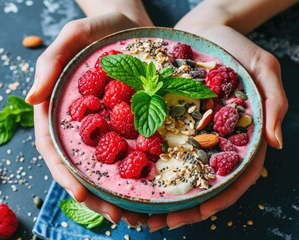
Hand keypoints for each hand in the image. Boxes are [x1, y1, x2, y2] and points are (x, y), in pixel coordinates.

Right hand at [26, 12, 148, 225]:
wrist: (128, 23)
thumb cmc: (98, 27)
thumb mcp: (74, 36)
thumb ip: (50, 62)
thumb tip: (30, 97)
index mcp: (60, 108)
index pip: (55, 148)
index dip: (66, 173)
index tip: (82, 194)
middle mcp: (81, 122)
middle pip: (81, 165)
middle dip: (95, 194)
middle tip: (117, 217)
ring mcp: (105, 124)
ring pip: (106, 165)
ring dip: (116, 192)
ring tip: (135, 215)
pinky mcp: (127, 121)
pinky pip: (130, 150)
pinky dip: (137, 172)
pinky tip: (151, 187)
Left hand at [147, 23, 287, 230]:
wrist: (203, 28)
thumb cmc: (235, 47)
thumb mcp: (262, 68)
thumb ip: (273, 102)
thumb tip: (275, 144)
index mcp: (238, 136)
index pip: (233, 177)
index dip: (216, 199)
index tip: (194, 215)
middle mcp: (211, 139)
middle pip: (201, 183)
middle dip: (182, 207)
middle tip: (157, 223)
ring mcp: (189, 132)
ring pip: (177, 171)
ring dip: (161, 195)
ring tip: (140, 213)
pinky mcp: (169, 120)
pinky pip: (159, 146)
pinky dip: (148, 166)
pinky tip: (132, 177)